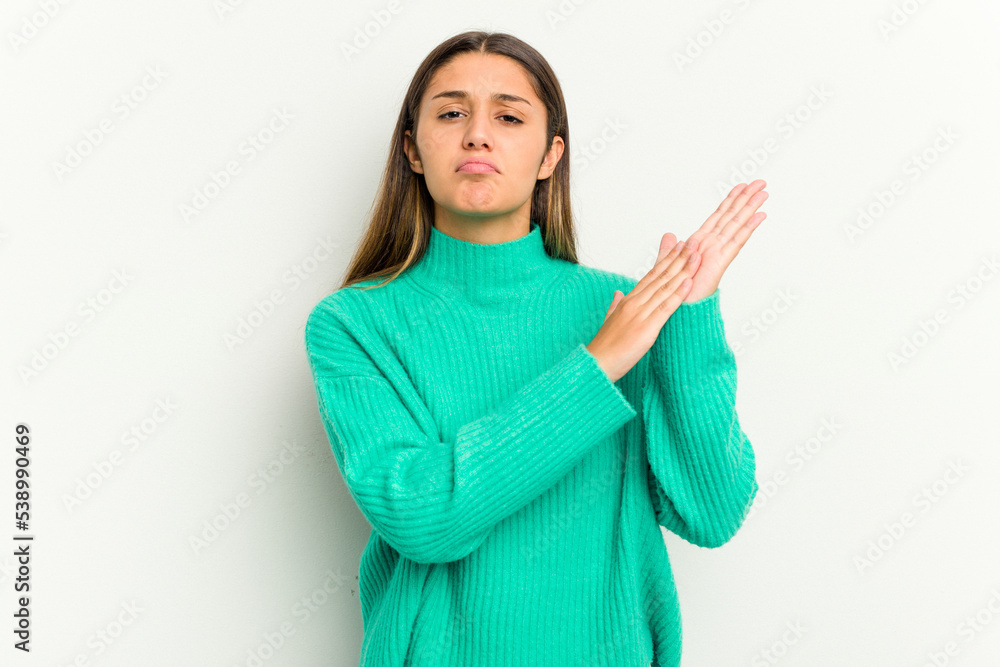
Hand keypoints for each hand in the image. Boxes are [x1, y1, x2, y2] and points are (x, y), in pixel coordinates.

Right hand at [586, 238, 701, 381]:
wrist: (596, 364)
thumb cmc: (604, 347)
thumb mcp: (609, 321)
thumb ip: (615, 305)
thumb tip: (619, 293)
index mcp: (628, 301)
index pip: (651, 275)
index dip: (666, 260)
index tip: (679, 248)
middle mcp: (634, 303)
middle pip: (660, 276)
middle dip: (678, 258)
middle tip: (693, 243)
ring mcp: (640, 314)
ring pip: (665, 288)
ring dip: (683, 271)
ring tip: (696, 256)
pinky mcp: (646, 329)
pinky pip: (665, 308)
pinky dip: (678, 295)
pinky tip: (689, 283)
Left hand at [669, 179, 767, 302]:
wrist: (678, 310)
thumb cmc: (676, 291)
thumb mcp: (668, 263)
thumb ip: (669, 249)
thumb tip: (669, 235)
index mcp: (700, 242)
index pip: (719, 215)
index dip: (730, 200)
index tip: (741, 186)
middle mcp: (712, 244)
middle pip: (732, 215)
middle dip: (746, 198)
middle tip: (760, 182)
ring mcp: (718, 251)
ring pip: (737, 224)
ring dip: (751, 208)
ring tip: (763, 192)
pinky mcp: (721, 261)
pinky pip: (737, 241)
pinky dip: (748, 228)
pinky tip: (759, 216)